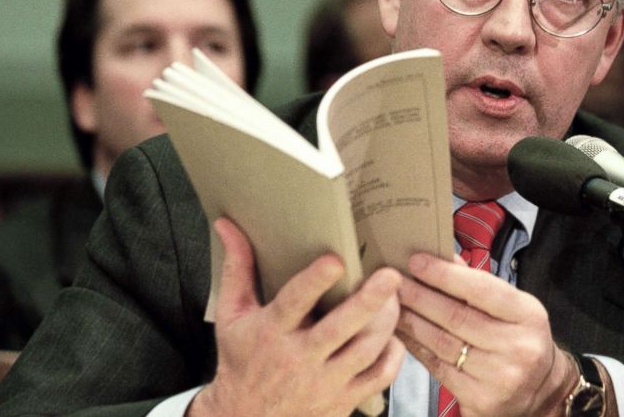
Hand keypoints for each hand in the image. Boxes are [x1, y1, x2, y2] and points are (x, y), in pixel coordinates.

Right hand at [189, 218, 405, 416]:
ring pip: (365, 351)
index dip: (314, 281)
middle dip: (369, 301)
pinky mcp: (342, 400)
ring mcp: (323, 382)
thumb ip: (237, 267)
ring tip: (395, 297)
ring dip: (386, 323)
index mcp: (271, 331)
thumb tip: (227, 224)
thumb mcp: (232, 314)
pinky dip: (392, 356)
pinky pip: (379, 378)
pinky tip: (392, 336)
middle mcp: (299, 358)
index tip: (335, 260)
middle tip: (390, 276)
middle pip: (340, 328)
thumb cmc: (242, 359)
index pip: (294, 303)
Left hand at [396, 253, 575, 415]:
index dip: (445, 275)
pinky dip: (417, 348)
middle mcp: (518, 346)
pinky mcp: (480, 399)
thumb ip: (479, 284)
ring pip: (442, 343)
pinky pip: (438, 368)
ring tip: (392, 306)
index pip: (481, 289)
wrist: (540, 391)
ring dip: (412, 322)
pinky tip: (403, 334)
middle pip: (456, 316)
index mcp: (528, 315)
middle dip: (419, 296)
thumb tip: (443, 258)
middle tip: (395, 283)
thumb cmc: (519, 339)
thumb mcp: (513, 307)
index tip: (416, 262)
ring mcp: (500, 375)